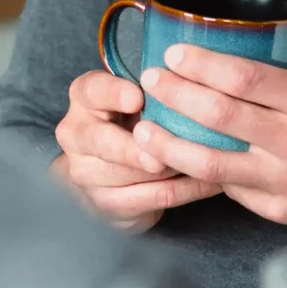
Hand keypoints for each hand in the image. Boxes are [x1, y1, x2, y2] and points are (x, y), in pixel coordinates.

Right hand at [49, 67, 220, 230]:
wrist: (111, 172)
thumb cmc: (134, 120)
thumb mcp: (140, 98)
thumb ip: (157, 91)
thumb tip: (196, 83)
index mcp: (84, 98)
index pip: (93, 90)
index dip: (114, 94)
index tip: (138, 98)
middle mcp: (76, 134)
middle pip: (103, 142)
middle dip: (135, 150)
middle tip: (161, 154)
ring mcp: (86, 172)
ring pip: (131, 175)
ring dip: (171, 169)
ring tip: (207, 162)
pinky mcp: (105, 203)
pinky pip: (151, 198)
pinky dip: (184, 190)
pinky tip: (210, 182)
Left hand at [132, 46, 286, 258]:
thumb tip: (264, 45)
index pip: (243, 78)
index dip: (201, 62)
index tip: (174, 51)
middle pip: (217, 115)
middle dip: (175, 94)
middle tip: (149, 79)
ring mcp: (284, 183)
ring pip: (211, 163)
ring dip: (170, 143)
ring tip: (144, 128)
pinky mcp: (279, 213)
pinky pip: (231, 190)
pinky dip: (203, 173)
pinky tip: (182, 158)